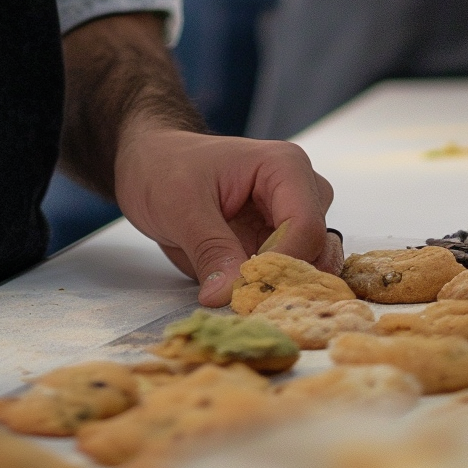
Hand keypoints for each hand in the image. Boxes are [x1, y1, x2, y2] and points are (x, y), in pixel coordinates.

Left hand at [112, 121, 339, 307]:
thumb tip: (226, 296)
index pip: (306, 226)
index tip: (246, 292)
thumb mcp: (181, 205)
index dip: (282, 265)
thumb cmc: (165, 167)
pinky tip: (245, 301)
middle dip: (286, 281)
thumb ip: (210, 249)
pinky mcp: (277, 245)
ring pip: (311, 267)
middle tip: (246, 303)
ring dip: (282, 290)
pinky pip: (288, 276)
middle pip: (317, 249)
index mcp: (284, 167)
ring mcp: (290, 220)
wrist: (150, 164)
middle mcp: (299, 192)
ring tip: (244, 302)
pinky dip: (272, 293)